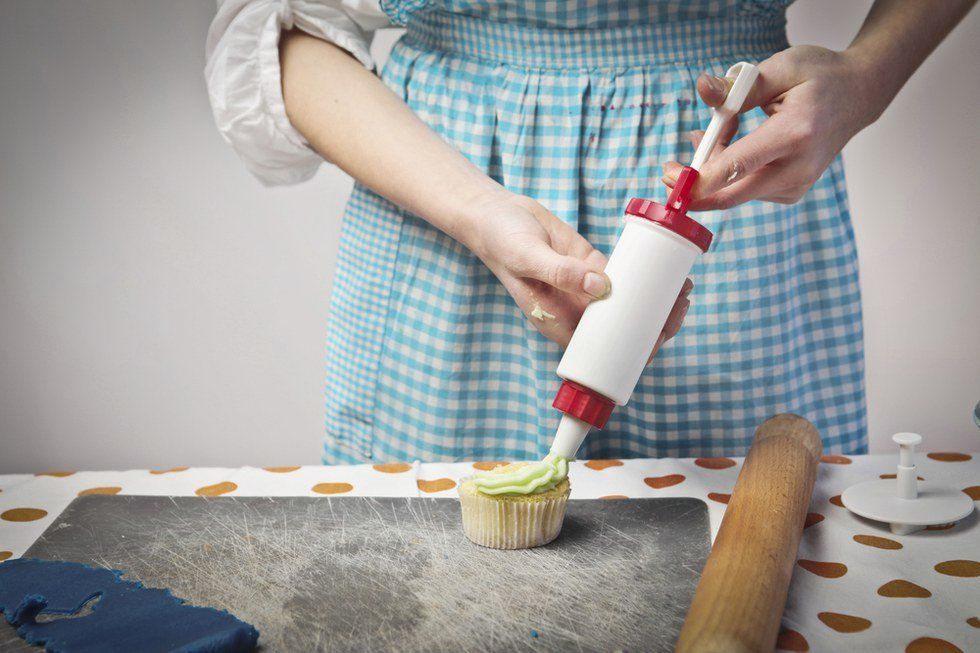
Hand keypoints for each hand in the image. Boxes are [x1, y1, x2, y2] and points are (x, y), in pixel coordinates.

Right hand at [461, 190, 692, 348]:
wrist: (494, 213)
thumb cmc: (501, 241)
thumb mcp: (526, 256)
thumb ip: (560, 272)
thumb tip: (601, 286)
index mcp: (559, 322)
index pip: (602, 349)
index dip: (634, 350)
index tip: (659, 335)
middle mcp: (576, 311)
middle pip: (623, 329)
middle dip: (656, 323)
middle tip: (680, 303)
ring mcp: (587, 289)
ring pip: (629, 304)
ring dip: (657, 299)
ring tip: (683, 286)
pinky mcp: (592, 266)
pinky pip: (625, 276)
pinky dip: (646, 275)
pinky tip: (668, 268)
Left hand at [662, 45, 883, 209]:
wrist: (857, 96)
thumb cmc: (818, 78)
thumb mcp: (780, 68)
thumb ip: (737, 87)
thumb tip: (702, 89)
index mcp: (795, 134)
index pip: (739, 165)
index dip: (701, 177)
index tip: (673, 177)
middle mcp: (798, 167)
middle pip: (732, 194)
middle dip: (694, 186)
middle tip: (668, 169)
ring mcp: (797, 184)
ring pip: (735, 191)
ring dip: (714, 168)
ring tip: (718, 130)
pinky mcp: (791, 192)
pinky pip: (746, 190)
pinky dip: (729, 173)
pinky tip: (733, 145)